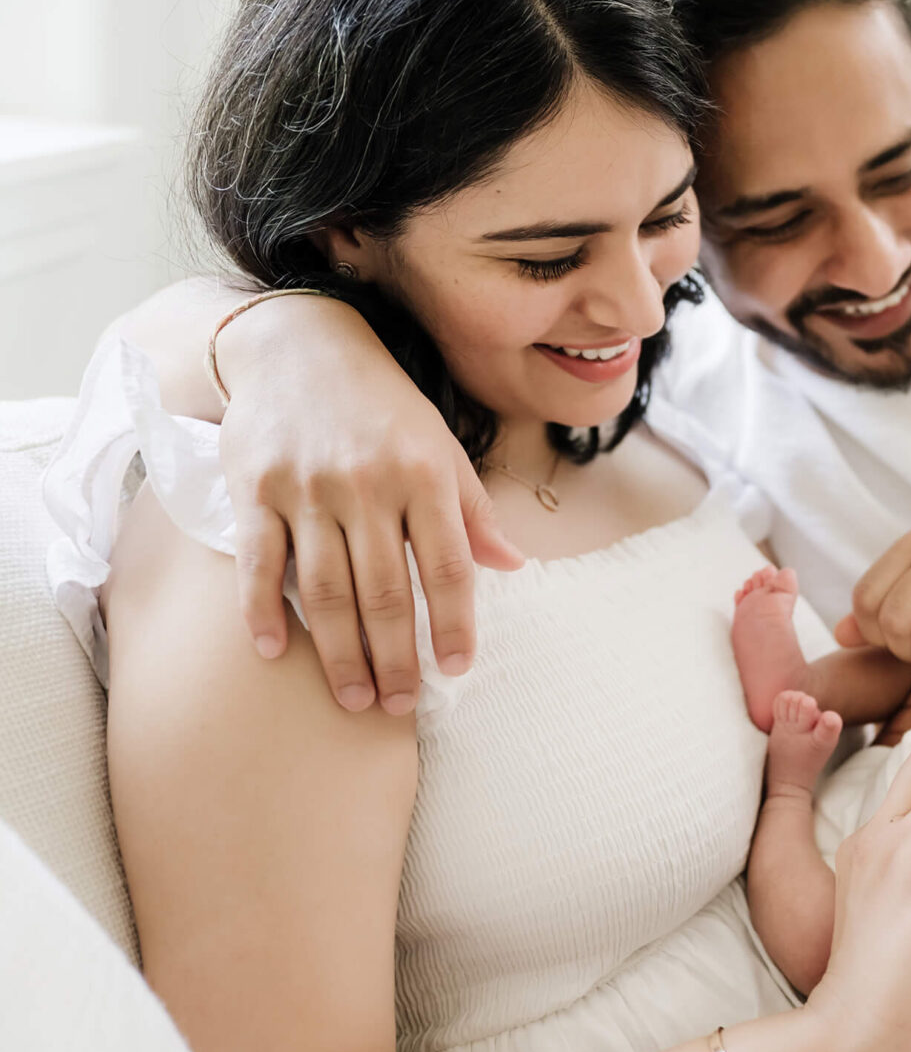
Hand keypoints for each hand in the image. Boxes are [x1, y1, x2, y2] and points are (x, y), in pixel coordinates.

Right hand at [217, 294, 523, 712]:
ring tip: (355, 697)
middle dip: (395, 656)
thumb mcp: (442, 446)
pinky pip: (259, 562)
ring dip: (339, 652)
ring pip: (326, 588)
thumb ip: (474, 511)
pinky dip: (263, 610)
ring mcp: (308, 488)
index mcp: (425, 476)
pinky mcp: (255, 488)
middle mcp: (368, 485)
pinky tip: (273, 652)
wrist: (302, 344)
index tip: (455, 670)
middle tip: (400, 706)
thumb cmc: (385, 406)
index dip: (453, 624)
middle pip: (384, 591)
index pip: (447, 567)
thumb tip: (515, 565)